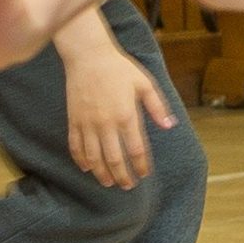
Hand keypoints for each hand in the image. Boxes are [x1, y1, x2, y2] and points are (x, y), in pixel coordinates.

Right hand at [59, 29, 172, 188]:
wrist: (88, 56)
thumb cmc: (119, 68)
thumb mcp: (144, 83)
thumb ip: (157, 107)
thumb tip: (170, 126)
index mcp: (127, 115)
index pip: (136, 150)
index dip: (141, 166)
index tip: (144, 174)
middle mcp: (106, 123)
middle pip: (114, 159)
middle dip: (122, 176)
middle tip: (127, 186)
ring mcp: (88, 123)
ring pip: (94, 158)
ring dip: (101, 173)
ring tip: (108, 183)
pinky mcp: (73, 120)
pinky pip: (76, 146)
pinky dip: (81, 160)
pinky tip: (87, 168)